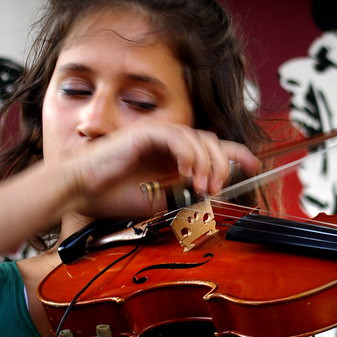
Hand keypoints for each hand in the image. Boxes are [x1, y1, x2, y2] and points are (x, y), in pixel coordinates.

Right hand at [61, 120, 260, 217]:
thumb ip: (185, 198)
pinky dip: (187, 154)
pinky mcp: (146, 133)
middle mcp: (170, 143)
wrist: (83, 192)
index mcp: (175, 157)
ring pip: (198, 138)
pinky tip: (186, 172)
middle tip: (216, 188)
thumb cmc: (115, 197)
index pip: (213, 148)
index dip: (236, 154)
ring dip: (206, 163)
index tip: (254, 164)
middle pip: (211, 141)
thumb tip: (209, 199)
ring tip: (201, 186)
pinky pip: (177, 136)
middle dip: (221, 164)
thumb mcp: (161, 203)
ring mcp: (158, 135)